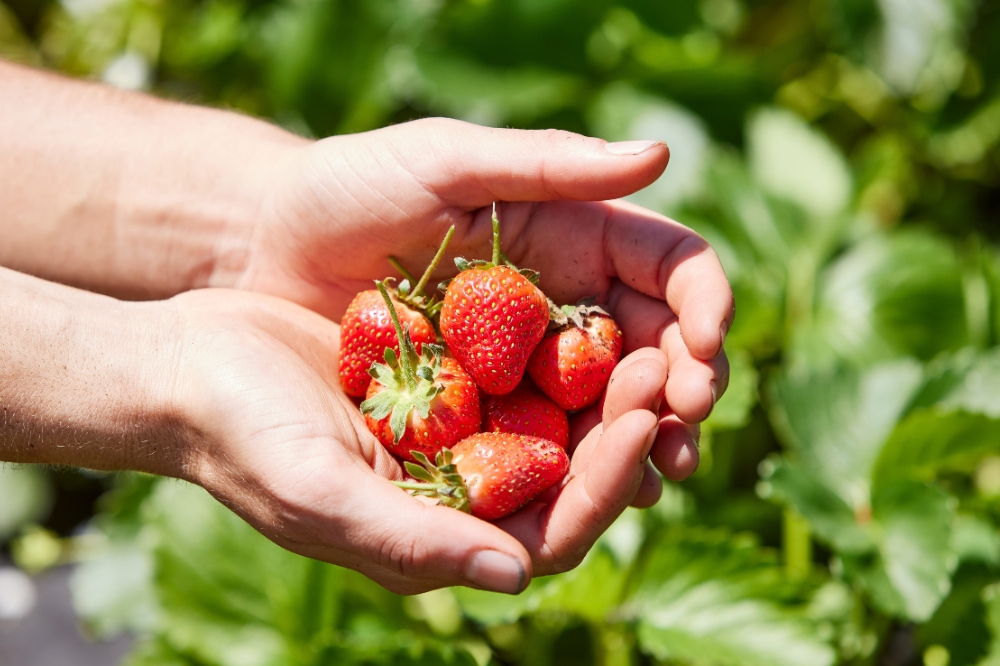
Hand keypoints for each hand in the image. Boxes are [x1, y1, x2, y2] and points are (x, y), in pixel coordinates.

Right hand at [170, 288, 671, 593]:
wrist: (192, 364)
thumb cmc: (242, 436)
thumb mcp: (319, 492)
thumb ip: (411, 540)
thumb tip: (515, 574)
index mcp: (441, 533)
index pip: (550, 531)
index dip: (604, 485)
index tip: (643, 422)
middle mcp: (461, 489)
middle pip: (569, 475)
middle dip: (622, 428)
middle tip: (662, 368)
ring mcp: (459, 430)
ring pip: (556, 418)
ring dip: (603, 382)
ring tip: (643, 333)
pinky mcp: (450, 376)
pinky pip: (521, 363)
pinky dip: (558, 341)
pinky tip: (590, 303)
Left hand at [236, 118, 733, 475]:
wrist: (258, 251)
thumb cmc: (346, 190)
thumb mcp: (441, 161)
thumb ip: (546, 163)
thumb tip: (660, 155)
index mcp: (575, 238)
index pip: (670, 272)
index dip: (703, 306)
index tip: (705, 344)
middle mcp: (565, 308)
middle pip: (658, 350)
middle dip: (683, 388)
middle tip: (681, 423)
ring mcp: (527, 368)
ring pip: (613, 410)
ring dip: (645, 443)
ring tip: (653, 470)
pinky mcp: (484, 417)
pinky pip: (547, 450)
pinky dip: (578, 474)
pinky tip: (592, 494)